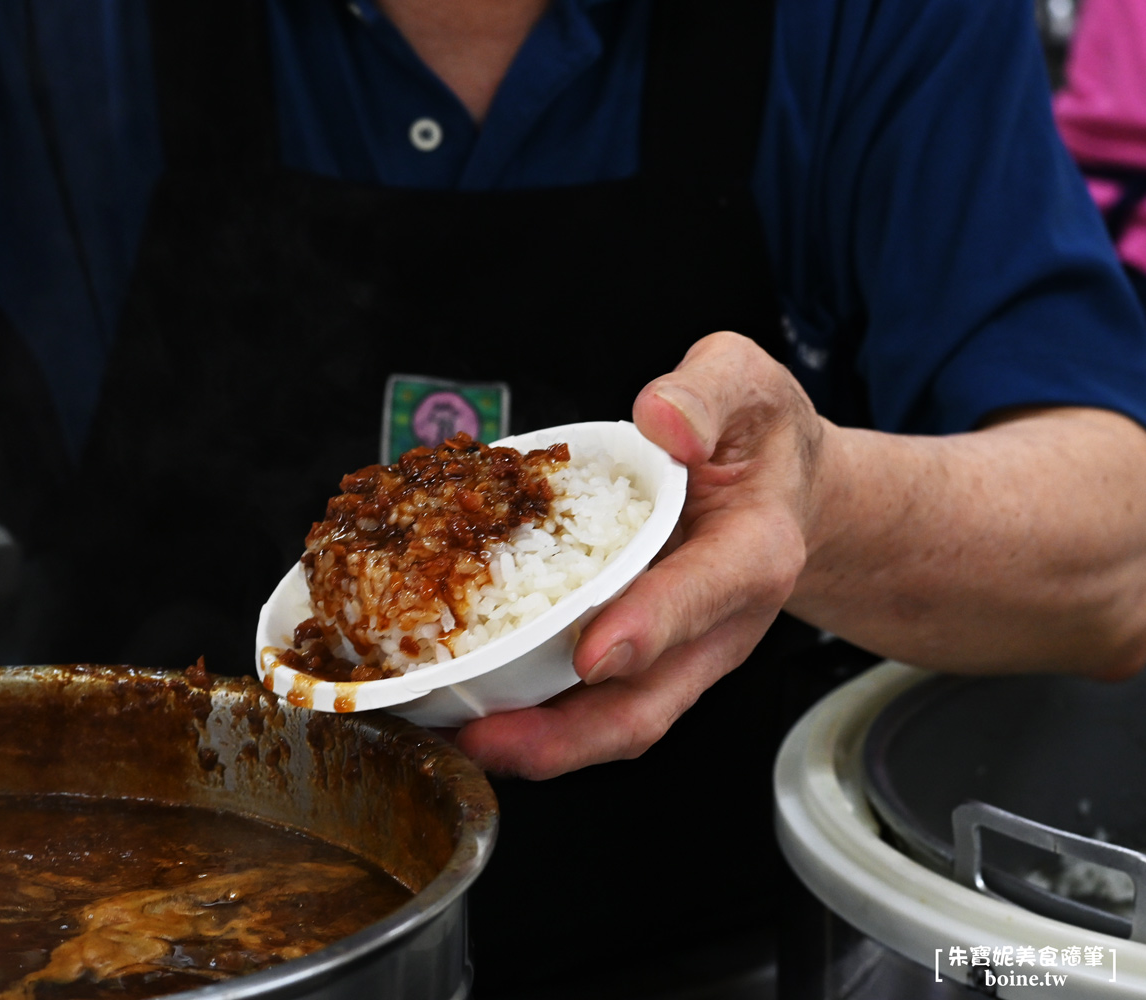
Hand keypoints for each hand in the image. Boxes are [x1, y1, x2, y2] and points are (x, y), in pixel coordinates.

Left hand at [456, 331, 828, 778]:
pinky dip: (533, 713)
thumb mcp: (743, 382)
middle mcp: (718, 621)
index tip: (591, 653)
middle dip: (568, 735)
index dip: (648, 628)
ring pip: (614, 718)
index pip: (703, 597)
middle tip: (488, 736)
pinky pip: (588, 699)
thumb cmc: (754, 433)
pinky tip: (469, 706)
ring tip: (461, 737)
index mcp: (755, 550)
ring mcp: (678, 652)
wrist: (775, 481)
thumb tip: (660, 419)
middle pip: (650, 702)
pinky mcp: (642, 659)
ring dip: (540, 743)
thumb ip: (706, 394)